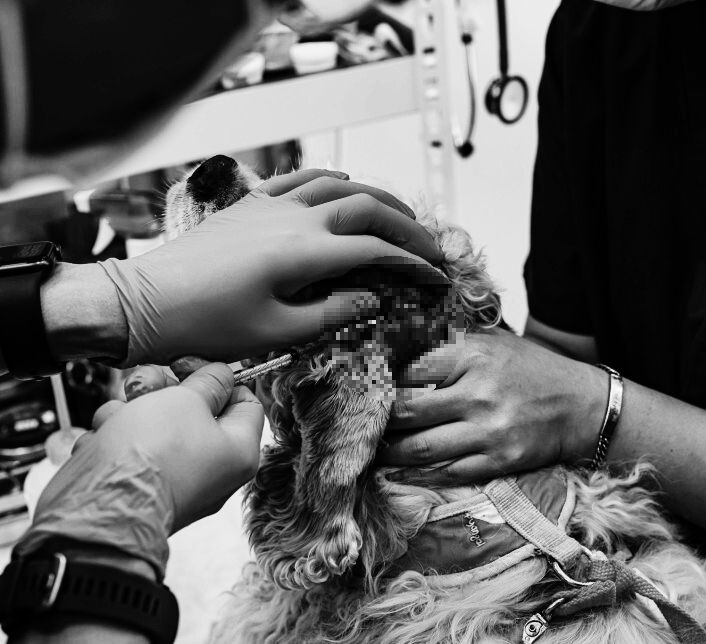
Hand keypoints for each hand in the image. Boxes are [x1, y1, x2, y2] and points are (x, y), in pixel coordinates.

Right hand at [93, 361, 263, 532]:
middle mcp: (213, 471)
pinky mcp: (141, 488)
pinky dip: (115, 441)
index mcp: (239, 452)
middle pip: (197, 412)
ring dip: (132, 412)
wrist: (100, 508)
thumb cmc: (152, 455)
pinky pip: (132, 451)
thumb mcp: (188, 399)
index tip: (191, 368)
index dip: (220, 379)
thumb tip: (220, 375)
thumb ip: (208, 382)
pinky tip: (104, 442)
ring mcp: (176, 481)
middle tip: (145, 385)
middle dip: (166, 391)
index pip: (246, 403)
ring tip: (119, 418)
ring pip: (157, 427)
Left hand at [99, 169, 444, 366]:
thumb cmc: (205, 322)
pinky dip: (329, 177)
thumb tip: (370, 300)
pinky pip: (299, 178)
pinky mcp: (251, 205)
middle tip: (429, 243)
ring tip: (399, 212)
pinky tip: (343, 182)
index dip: (411, 259)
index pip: (375, 247)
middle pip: (367, 206)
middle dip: (405, 223)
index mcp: (304, 252)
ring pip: (338, 185)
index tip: (434, 271)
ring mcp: (271, 206)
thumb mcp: (275, 329)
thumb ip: (331, 313)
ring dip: (375, 195)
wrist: (145, 303)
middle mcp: (293, 219)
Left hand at [380, 328, 608, 482]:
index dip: (378, 383)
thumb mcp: (493, 342)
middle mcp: (478, 393)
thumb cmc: (532, 371)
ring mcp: (489, 431)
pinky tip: (403, 471)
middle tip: (358, 426)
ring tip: (373, 451)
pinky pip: (447, 472)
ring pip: (419, 449)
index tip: (361, 391)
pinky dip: (420, 474)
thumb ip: (448, 344)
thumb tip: (392, 346)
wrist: (583, 406)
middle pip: (405, 412)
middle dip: (376, 423)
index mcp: (472, 355)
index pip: (406, 370)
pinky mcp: (500, 461)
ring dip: (389, 454)